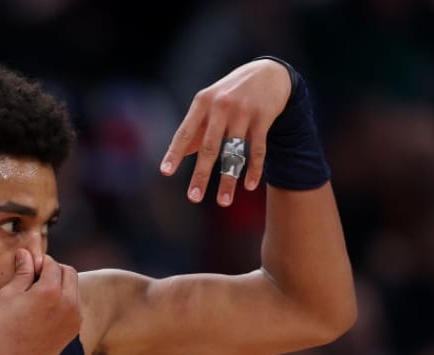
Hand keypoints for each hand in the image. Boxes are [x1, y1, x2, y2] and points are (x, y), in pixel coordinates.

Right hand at [0, 249, 81, 354]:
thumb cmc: (5, 328)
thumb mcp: (9, 295)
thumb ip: (22, 272)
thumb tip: (26, 253)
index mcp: (50, 290)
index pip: (52, 264)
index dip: (39, 263)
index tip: (29, 269)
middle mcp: (68, 302)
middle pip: (69, 272)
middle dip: (55, 271)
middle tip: (36, 280)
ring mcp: (75, 317)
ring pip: (74, 289)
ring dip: (61, 286)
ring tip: (40, 297)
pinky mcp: (75, 329)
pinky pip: (74, 306)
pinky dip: (65, 302)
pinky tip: (46, 312)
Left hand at [160, 58, 292, 205]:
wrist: (268, 73)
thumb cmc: (231, 93)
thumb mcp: (209, 104)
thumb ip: (196, 128)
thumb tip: (179, 154)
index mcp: (202, 103)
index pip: (185, 132)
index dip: (175, 153)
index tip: (165, 172)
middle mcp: (221, 107)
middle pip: (209, 147)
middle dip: (201, 175)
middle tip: (193, 198)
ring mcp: (243, 113)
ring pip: (234, 152)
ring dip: (228, 180)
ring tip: (223, 202)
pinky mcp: (263, 118)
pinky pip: (257, 149)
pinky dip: (254, 169)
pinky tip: (249, 186)